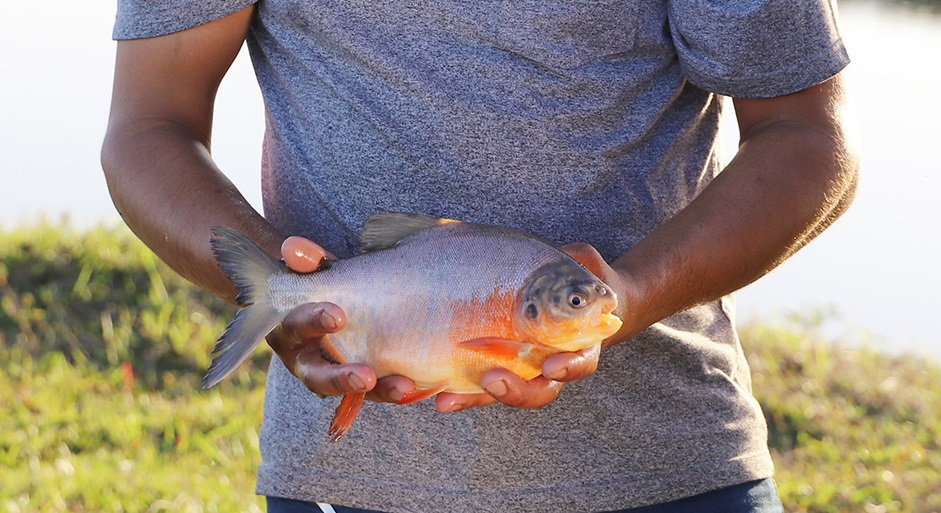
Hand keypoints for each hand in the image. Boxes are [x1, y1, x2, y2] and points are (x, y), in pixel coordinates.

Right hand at [266, 236, 417, 402]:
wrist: (337, 304)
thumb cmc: (322, 288)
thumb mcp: (316, 273)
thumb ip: (309, 261)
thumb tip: (293, 246)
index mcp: (289, 331)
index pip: (297, 327)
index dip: (313, 321)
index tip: (338, 315)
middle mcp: (306, 362)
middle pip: (317, 377)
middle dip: (341, 378)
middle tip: (366, 376)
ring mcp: (333, 379)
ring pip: (352, 393)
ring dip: (377, 391)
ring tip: (402, 386)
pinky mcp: (359, 388)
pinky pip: (376, 394)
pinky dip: (394, 390)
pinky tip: (416, 385)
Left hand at [435, 242, 618, 411]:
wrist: (559, 292)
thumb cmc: (572, 277)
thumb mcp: (579, 266)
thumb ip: (575, 269)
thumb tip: (575, 257)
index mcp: (578, 344)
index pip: (578, 363)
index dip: (569, 367)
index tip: (553, 366)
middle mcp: (548, 365)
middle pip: (537, 391)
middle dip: (515, 390)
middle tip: (493, 380)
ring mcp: (518, 368)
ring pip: (499, 392)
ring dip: (474, 399)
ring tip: (448, 400)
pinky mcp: (489, 364)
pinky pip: (473, 383)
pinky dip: (454, 389)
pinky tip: (432, 391)